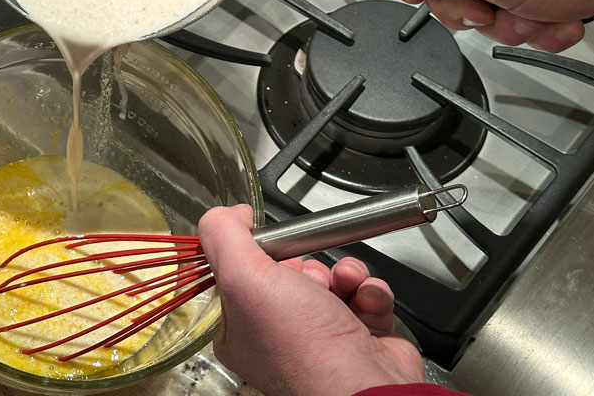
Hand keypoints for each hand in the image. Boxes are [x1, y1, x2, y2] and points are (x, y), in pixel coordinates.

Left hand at [198, 205, 423, 395]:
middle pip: (292, 272)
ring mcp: (322, 337)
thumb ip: (224, 237)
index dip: (259, 254)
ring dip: (344, 273)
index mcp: (241, 328)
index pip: (243, 272)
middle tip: (309, 276)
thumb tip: (224, 214)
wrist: (364, 384)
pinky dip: (370, 292)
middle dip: (308, 264)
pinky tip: (366, 300)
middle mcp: (279, 335)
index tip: (270, 246)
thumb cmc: (303, 347)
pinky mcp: (361, 336)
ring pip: (332, 279)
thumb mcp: (244, 279)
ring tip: (346, 285)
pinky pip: (364, 295)